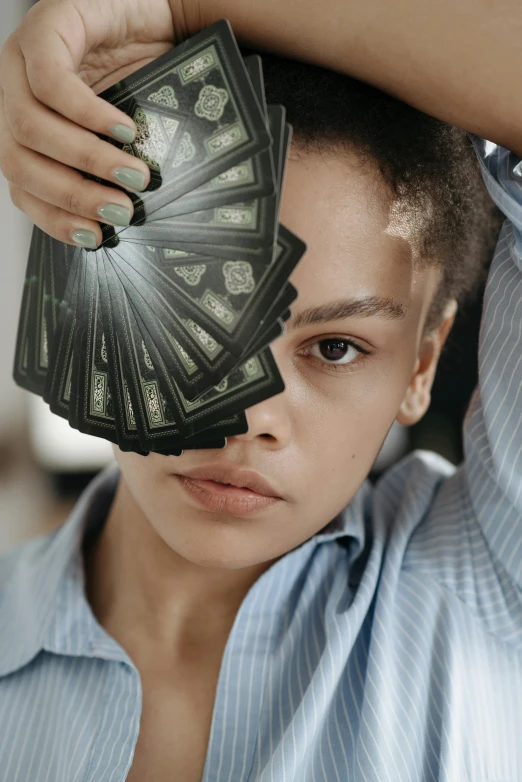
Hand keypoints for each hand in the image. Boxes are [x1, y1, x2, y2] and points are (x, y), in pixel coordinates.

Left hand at [0, 0, 193, 246]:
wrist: (165, 17)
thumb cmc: (145, 74)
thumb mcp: (125, 135)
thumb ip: (111, 170)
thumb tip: (122, 221)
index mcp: (28, 126)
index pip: (22, 185)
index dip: (54, 218)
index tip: (94, 237)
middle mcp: (14, 94)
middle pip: (17, 162)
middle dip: (72, 195)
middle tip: (120, 209)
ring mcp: (23, 59)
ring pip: (28, 127)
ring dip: (86, 160)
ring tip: (133, 173)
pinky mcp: (47, 26)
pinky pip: (51, 81)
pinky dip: (87, 114)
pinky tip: (122, 129)